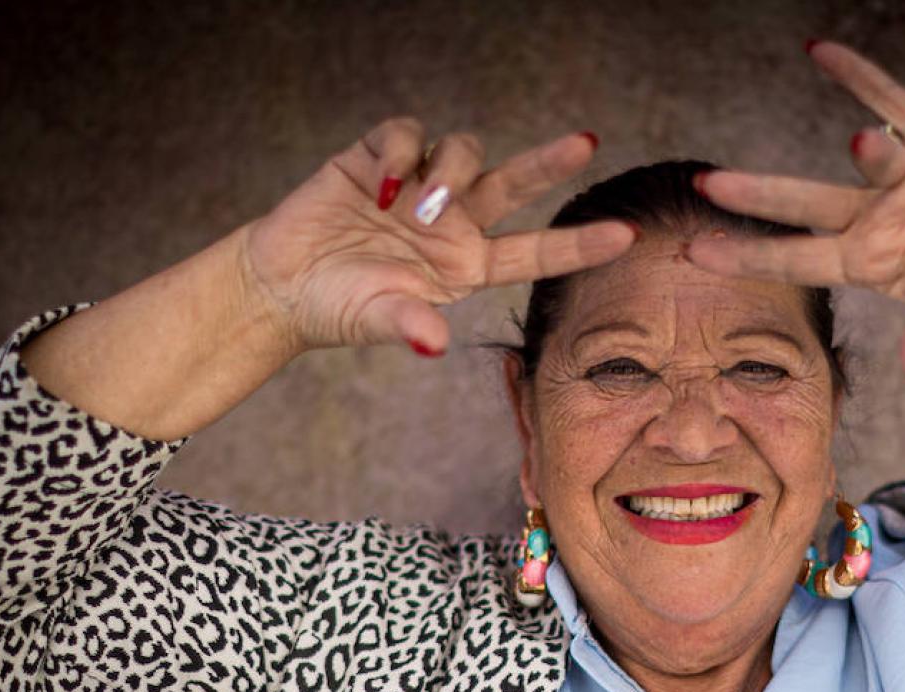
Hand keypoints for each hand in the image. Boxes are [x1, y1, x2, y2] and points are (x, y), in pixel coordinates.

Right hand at [244, 119, 637, 355]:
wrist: (279, 284)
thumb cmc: (338, 309)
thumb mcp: (378, 320)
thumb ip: (410, 325)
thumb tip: (434, 344)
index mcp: (469, 265)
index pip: (534, 252)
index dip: (578, 245)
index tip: (625, 237)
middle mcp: (455, 222)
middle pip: (515, 184)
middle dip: (549, 162)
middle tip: (586, 144)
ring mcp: (421, 186)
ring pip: (465, 153)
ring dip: (449, 172)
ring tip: (417, 207)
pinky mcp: (381, 157)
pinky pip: (410, 135)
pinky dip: (402, 153)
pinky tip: (381, 184)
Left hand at [684, 41, 904, 378]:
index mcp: (870, 262)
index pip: (798, 259)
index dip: (749, 256)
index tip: (696, 251)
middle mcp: (875, 217)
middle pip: (804, 205)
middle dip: (755, 197)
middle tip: (704, 184)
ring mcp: (900, 174)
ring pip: (866, 155)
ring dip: (866, 150)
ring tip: (863, 143)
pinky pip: (889, 98)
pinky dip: (857, 75)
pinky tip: (817, 51)